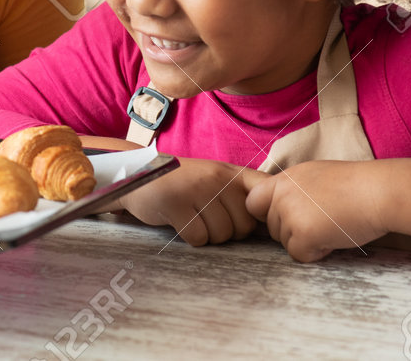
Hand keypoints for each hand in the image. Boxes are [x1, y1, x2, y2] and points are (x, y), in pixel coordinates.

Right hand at [117, 157, 265, 246]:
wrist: (137, 174)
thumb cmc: (183, 184)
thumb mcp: (214, 178)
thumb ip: (241, 193)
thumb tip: (273, 224)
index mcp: (230, 171)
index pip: (266, 190)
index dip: (268, 212)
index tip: (256, 221)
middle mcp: (216, 177)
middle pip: (244, 226)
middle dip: (230, 232)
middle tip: (209, 219)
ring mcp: (196, 189)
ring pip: (222, 234)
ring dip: (209, 236)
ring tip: (194, 218)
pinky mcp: (176, 203)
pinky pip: (198, 237)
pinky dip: (191, 237)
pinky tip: (180, 222)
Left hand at [245, 160, 386, 262]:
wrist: (379, 191)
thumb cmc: (356, 185)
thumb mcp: (315, 175)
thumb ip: (294, 190)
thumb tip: (281, 208)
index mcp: (283, 179)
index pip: (253, 202)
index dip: (269, 215)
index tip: (291, 218)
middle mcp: (280, 194)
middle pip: (272, 227)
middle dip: (294, 231)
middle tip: (323, 221)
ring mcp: (289, 213)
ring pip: (285, 243)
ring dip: (307, 241)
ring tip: (331, 226)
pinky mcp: (302, 233)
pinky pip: (298, 255)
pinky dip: (316, 253)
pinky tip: (334, 237)